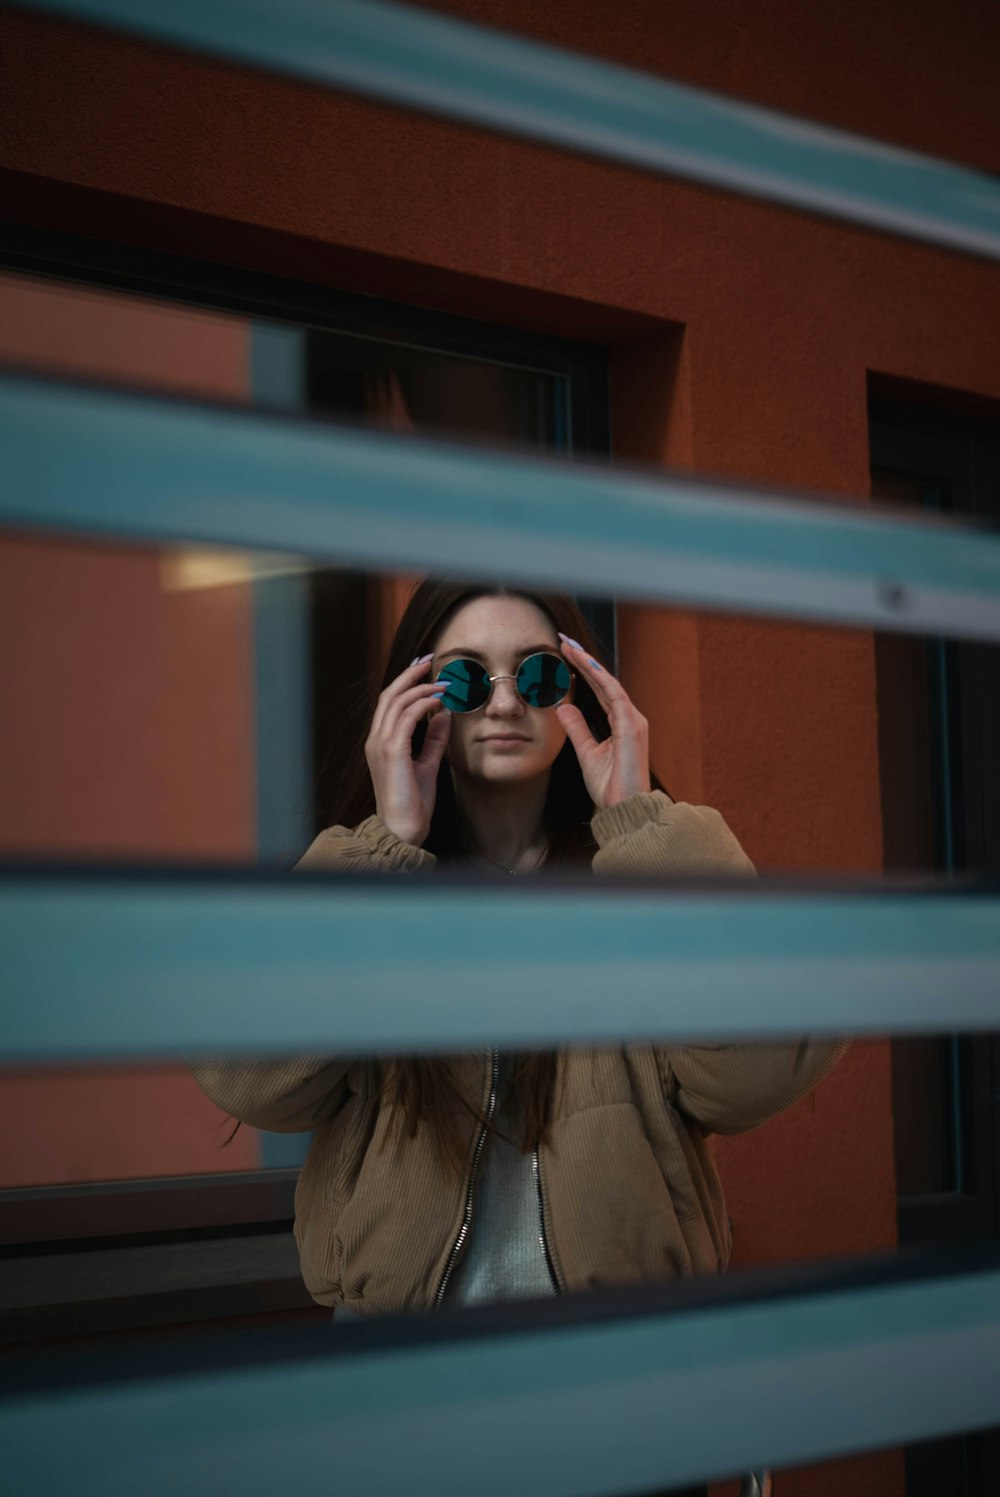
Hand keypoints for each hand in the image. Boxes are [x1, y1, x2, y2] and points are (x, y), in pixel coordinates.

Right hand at [365, 655, 451, 846]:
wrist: (402, 830)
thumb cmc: (413, 803)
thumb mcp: (427, 765)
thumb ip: (433, 740)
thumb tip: (444, 715)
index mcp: (380, 742)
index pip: (390, 702)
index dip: (406, 681)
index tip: (425, 668)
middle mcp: (375, 740)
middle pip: (390, 694)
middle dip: (411, 673)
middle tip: (431, 660)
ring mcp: (380, 745)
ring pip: (396, 701)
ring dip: (421, 687)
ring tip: (443, 683)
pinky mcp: (392, 752)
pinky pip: (405, 717)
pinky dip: (423, 704)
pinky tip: (439, 700)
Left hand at [555, 635, 650, 810]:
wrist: (624, 808)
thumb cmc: (609, 786)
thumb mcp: (586, 752)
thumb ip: (577, 728)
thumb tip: (563, 707)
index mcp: (621, 723)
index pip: (600, 689)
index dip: (583, 670)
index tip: (565, 654)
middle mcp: (630, 718)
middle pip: (604, 681)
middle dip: (584, 659)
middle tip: (564, 640)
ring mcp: (634, 721)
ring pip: (609, 683)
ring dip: (589, 664)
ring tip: (569, 647)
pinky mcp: (633, 726)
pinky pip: (615, 696)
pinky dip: (600, 679)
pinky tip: (585, 665)